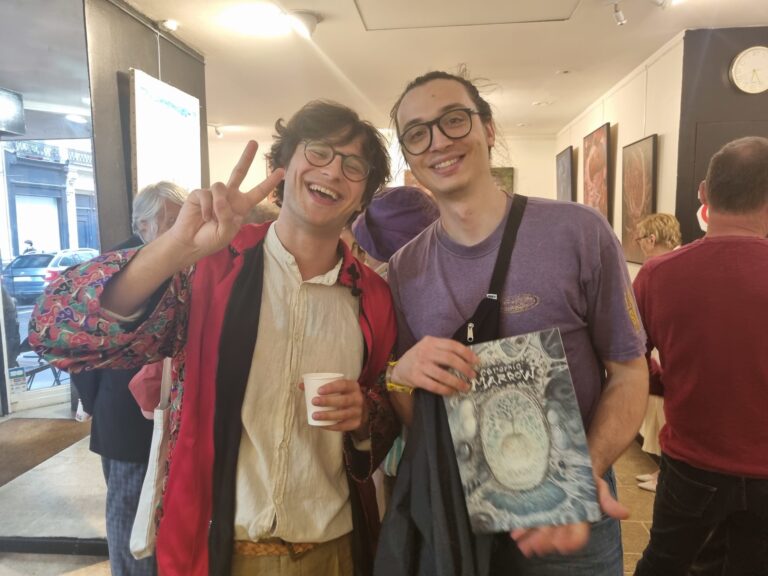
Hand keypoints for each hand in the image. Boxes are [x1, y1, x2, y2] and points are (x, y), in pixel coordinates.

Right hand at [167, 140, 284, 262]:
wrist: (191, 243)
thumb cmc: (211, 239)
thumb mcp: (226, 232)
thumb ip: (227, 217)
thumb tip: (221, 199)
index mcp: (240, 206)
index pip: (258, 192)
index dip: (269, 182)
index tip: (282, 171)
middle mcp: (229, 196)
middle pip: (239, 172)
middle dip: (246, 157)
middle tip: (254, 142)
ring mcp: (213, 194)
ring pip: (220, 187)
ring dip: (218, 204)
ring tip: (212, 219)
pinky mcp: (199, 193)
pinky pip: (206, 194)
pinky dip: (206, 208)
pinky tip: (203, 217)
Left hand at [300, 378, 368, 435]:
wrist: (361, 409)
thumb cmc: (344, 395)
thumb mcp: (338, 388)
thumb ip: (321, 386)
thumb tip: (301, 385)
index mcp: (353, 386)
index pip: (343, 385)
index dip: (331, 387)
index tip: (318, 390)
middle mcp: (358, 399)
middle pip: (344, 400)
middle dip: (328, 401)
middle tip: (314, 401)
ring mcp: (358, 412)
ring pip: (343, 414)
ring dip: (328, 415)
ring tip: (314, 415)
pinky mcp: (355, 423)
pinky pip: (343, 426)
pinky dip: (331, 426)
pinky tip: (321, 425)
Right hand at [392, 336, 478, 394]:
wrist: (399, 369)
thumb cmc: (419, 358)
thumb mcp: (429, 348)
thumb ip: (444, 350)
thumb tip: (468, 359)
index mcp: (430, 341)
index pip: (452, 345)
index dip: (466, 353)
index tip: (476, 361)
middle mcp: (425, 351)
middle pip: (450, 359)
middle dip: (465, 368)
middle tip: (473, 376)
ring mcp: (420, 365)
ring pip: (443, 375)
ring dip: (457, 382)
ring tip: (466, 387)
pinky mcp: (416, 378)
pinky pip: (435, 386)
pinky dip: (446, 390)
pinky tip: (452, 391)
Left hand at [509, 475, 628, 557]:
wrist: (570, 462)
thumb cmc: (585, 477)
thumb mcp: (597, 485)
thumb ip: (607, 499)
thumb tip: (625, 513)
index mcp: (580, 518)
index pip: (578, 535)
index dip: (570, 541)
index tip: (562, 546)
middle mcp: (564, 519)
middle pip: (554, 535)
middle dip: (544, 542)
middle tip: (534, 548)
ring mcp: (549, 514)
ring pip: (540, 530)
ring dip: (530, 539)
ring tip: (520, 543)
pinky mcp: (537, 507)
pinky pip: (529, 519)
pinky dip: (522, 527)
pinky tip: (514, 531)